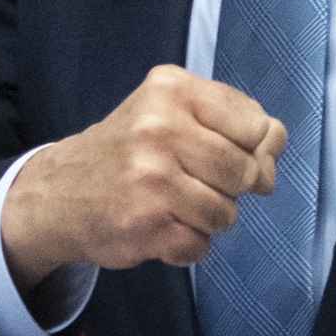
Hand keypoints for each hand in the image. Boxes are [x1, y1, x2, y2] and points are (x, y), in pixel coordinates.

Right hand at [0, 64, 286, 290]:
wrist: (62, 191)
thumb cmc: (131, 149)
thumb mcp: (173, 112)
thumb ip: (232, 125)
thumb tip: (273, 159)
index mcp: (171, 89)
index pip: (256, 125)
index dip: (256, 148)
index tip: (235, 153)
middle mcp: (158, 127)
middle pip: (243, 171)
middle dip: (231, 186)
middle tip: (196, 180)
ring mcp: (150, 177)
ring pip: (225, 213)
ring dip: (207, 218)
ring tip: (173, 203)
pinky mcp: (144, 223)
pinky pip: (200, 245)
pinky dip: (186, 244)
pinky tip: (160, 225)